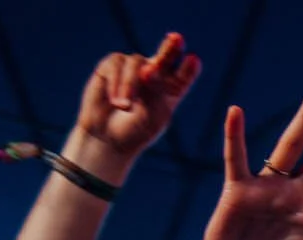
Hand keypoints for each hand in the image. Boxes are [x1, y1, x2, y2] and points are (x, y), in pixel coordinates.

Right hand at [72, 32, 199, 168]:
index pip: (182, 76)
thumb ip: (155, 93)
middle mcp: (154, 75)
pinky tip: (116, 102)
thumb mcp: (152, 116)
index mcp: (172, 90)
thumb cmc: (136, 132)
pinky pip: (116, 65)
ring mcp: (133, 68)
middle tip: (176, 39)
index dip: (188, 68)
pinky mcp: (111, 66)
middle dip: (170, 47)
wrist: (108, 138)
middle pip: (164, 57)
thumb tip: (148, 69)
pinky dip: (117, 84)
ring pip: (136, 63)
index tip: (194, 59)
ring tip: (125, 107)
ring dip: (130, 84)